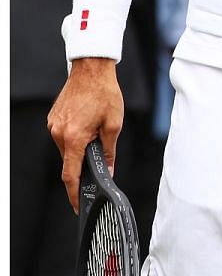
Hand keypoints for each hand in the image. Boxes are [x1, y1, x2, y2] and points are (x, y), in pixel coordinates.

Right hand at [48, 58, 123, 212]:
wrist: (91, 70)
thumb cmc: (105, 94)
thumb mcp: (114, 125)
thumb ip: (109, 152)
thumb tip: (108, 170)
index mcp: (74, 138)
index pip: (71, 174)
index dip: (75, 193)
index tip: (78, 204)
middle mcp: (59, 133)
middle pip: (70, 161)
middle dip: (84, 164)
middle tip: (99, 158)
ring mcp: (53, 126)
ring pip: (67, 148)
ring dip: (81, 148)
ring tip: (96, 131)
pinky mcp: (53, 119)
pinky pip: (64, 136)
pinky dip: (75, 137)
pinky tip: (88, 125)